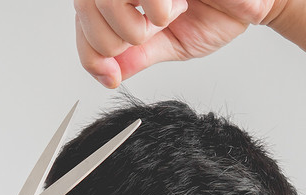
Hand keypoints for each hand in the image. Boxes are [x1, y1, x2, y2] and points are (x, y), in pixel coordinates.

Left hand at [74, 0, 286, 86]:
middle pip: (85, 4)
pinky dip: (153, 6)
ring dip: (132, 21)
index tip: (110, 76)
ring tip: (166, 17)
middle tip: (147, 37)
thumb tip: (108, 72)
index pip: (83, 18)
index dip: (89, 51)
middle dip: (109, 38)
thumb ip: (137, 54)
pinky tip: (176, 4)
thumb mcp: (172, 42)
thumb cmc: (221, 12)